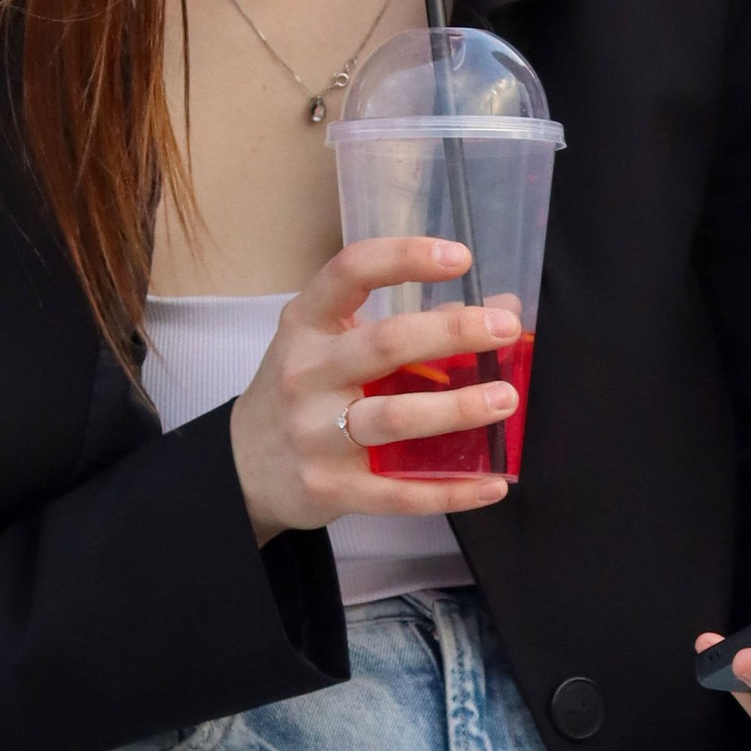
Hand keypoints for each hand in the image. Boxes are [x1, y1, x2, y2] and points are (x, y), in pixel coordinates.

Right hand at [227, 237, 523, 540]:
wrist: (244, 468)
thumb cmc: (306, 391)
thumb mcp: (334, 344)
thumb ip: (413, 324)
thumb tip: (501, 306)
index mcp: (307, 324)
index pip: (351, 271)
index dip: (405, 257)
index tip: (459, 257)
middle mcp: (307, 373)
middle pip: (386, 344)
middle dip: (453, 333)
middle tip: (505, 329)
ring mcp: (315, 435)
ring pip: (395, 418)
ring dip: (457, 409)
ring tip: (506, 399)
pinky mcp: (330, 488)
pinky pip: (399, 493)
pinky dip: (452, 490)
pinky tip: (493, 483)